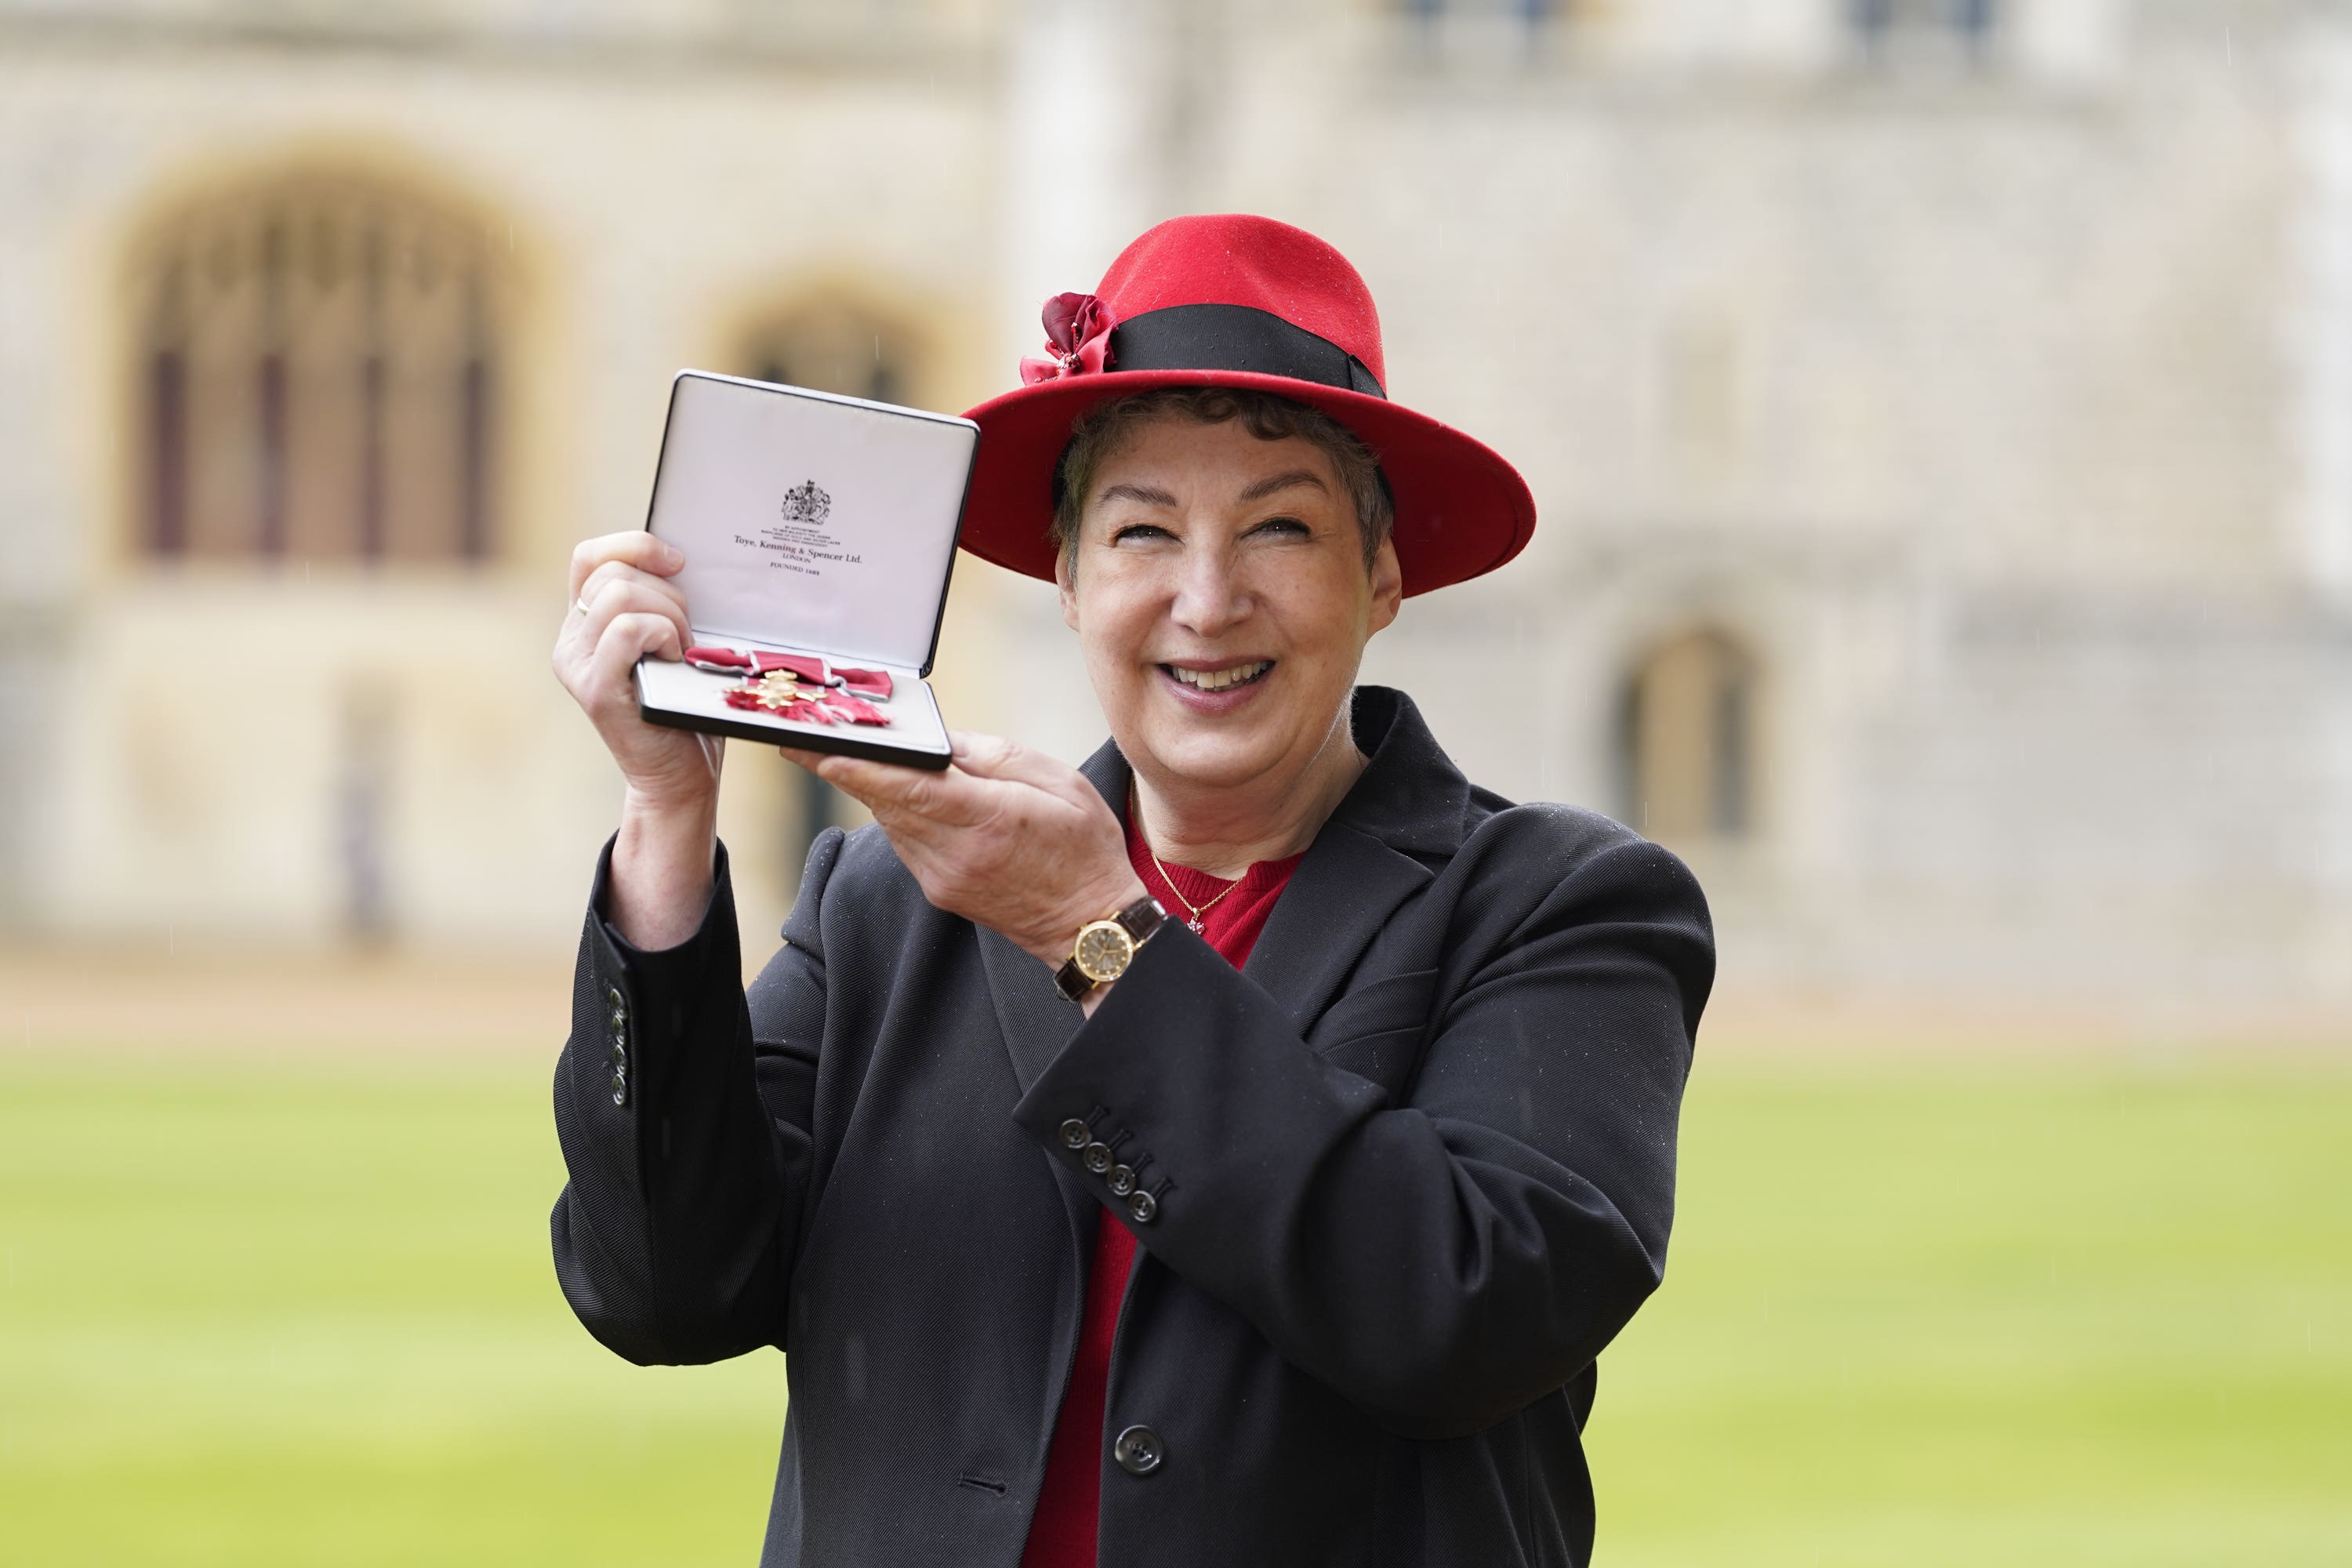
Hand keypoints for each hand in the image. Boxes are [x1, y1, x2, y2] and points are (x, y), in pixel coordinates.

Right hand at [554, 531, 720, 808]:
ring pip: (620, 596)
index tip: (678, 561)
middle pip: (615, 574)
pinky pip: (627, 629)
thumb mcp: (669, 640)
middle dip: (668, 594)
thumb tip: (678, 557)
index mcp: (583, 623)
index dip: (635, 545)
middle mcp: (569, 641)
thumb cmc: (682, 704)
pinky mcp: (595, 688)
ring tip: (681, 652)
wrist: (681, 773)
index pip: (591, 556)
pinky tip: (674, 661)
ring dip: (669, 616)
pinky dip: (662, 635)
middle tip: (688, 635)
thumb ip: (657, 602)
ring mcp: (576, 665)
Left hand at [784, 732, 1146, 970]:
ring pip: (891, 820)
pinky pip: (905, 840)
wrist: (1090, 925)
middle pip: (886, 801)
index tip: (819, 748)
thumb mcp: (1059, 782)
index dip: (860, 768)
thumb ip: (996, 756)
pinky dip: (897, 811)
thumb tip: (943, 742)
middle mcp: (957, 853)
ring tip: (847, 749)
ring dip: (872, 786)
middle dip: (847, 766)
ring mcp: (943, 877)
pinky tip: (901, 790)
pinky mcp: (939, 890)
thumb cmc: (1084, 847)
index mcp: (989, 820)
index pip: (910, 789)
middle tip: (809, 733)